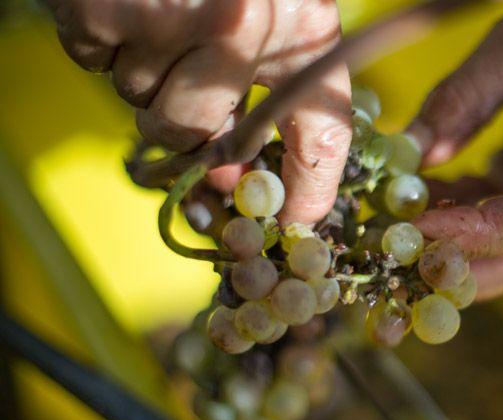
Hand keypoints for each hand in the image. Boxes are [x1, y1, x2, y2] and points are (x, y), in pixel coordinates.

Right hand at [47, 0, 351, 224]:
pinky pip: (94, 64)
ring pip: (138, 103)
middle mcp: (240, 28)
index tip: (294, 226)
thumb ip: (281, 89)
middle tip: (185, 62)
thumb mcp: (285, 12)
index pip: (320, 135)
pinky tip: (130, 2)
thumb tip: (232, 168)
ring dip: (143, 70)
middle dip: (181, 113)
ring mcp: (167, 18)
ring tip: (163, 12)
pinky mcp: (102, 11)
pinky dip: (102, 41)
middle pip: (192, 133)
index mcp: (301, 28)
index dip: (307, 192)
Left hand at [408, 0, 502, 298]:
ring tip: (389, 225)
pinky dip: (456, 229)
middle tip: (386, 246)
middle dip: (453, 264)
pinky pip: (502, 237)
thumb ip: (464, 96)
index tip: (415, 226)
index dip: (474, 233)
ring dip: (448, 253)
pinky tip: (417, 204)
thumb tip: (413, 153)